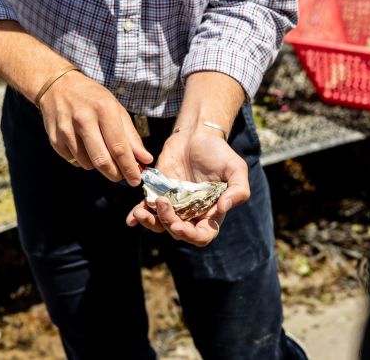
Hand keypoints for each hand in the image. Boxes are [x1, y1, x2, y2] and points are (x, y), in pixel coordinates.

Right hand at [39, 71, 152, 185]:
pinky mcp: (55, 139)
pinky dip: (83, 160)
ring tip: (100, 150)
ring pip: (87, 164)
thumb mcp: (116, 109)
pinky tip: (84, 146)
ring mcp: (66, 130)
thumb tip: (145, 159)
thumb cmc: (93, 98)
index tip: (136, 180)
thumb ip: (131, 136)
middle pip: (102, 160)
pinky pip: (74, 161)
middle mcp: (83, 119)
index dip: (129, 168)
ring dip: (98, 165)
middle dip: (115, 174)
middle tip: (122, 177)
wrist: (58, 87)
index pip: (119, 148)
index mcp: (104, 110)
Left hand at [126, 128, 249, 245]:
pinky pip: (147, 208)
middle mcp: (191, 212)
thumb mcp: (236, 168)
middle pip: (177, 231)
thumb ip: (238, 190)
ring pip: (159, 224)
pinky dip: (138, 214)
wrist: (196, 134)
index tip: (180, 227)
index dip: (191, 236)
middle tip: (162, 203)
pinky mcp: (158, 192)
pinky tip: (131, 217)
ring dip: (149, 222)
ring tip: (140, 212)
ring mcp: (173, 204)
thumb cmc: (219, 152)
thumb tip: (224, 208)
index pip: (202, 235)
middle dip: (168, 223)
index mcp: (210, 212)